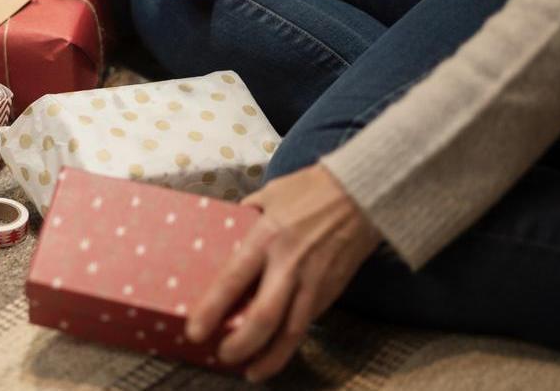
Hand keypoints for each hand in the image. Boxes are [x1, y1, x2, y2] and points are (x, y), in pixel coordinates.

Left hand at [187, 165, 381, 382]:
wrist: (364, 194)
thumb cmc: (313, 190)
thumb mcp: (269, 195)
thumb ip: (246, 215)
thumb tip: (224, 230)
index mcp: (266, 236)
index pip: (233, 280)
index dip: (212, 309)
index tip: (195, 331)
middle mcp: (289, 264)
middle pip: (263, 317)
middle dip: (240, 344)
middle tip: (222, 355)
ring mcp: (314, 281)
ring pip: (291, 331)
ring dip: (269, 357)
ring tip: (249, 370)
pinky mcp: (331, 291)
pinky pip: (307, 324)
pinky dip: (290, 344)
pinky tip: (275, 353)